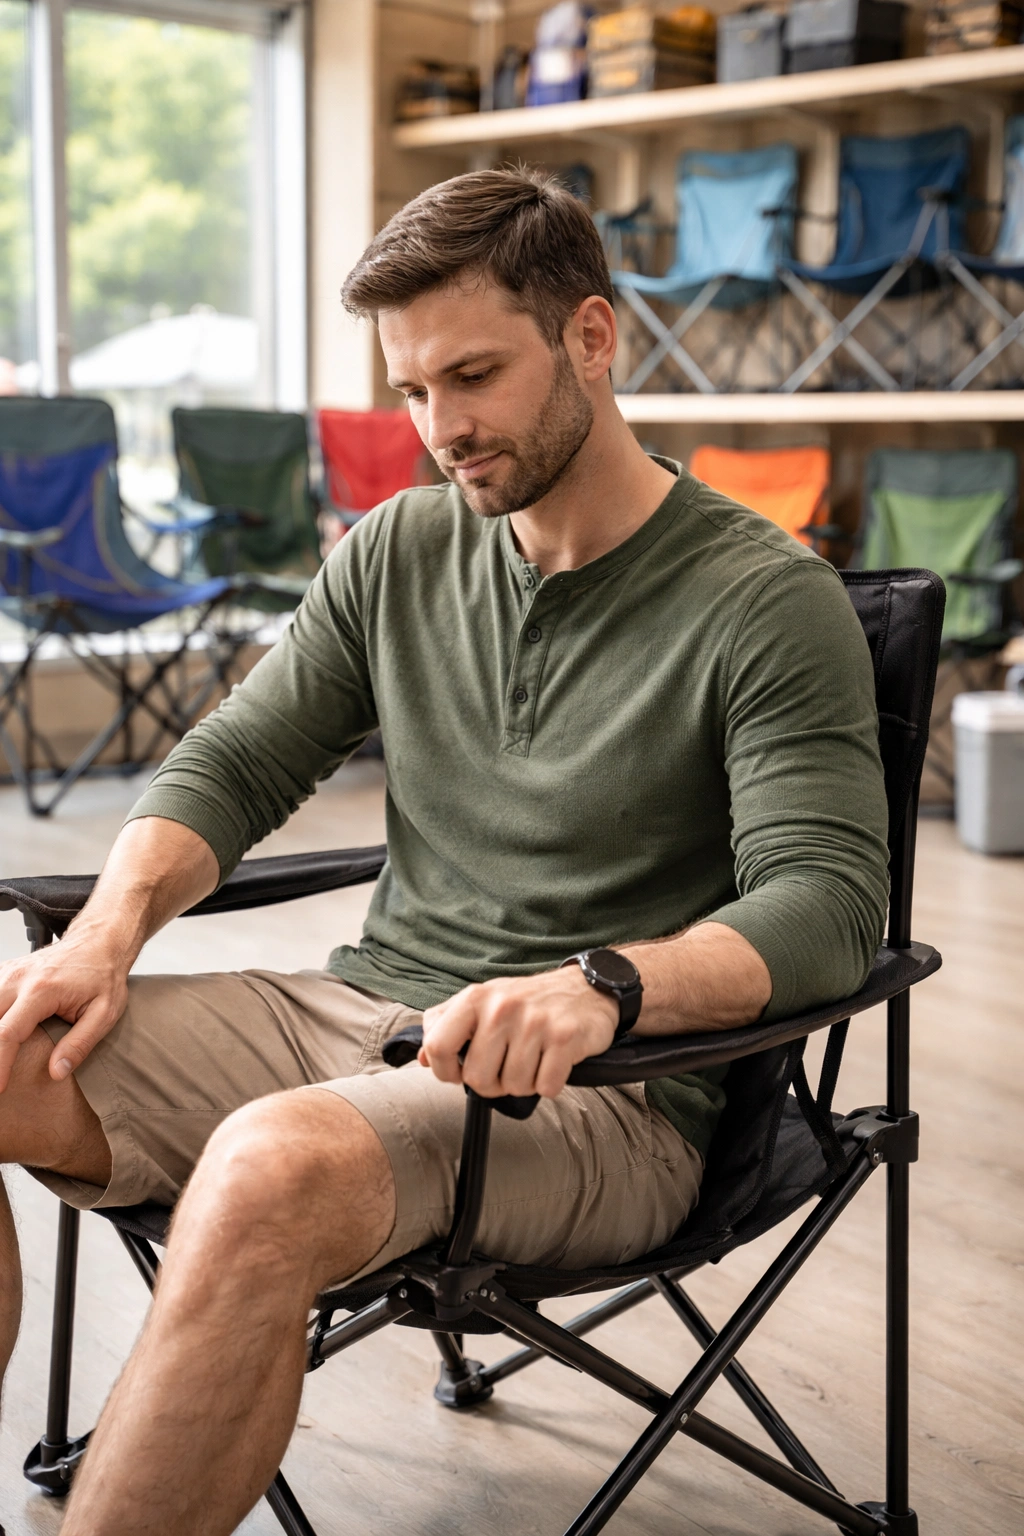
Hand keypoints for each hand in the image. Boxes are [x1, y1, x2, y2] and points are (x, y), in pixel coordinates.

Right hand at [0, 927, 130, 1092]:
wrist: (98, 943)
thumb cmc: (103, 976)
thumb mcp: (105, 1013)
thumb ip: (80, 1044)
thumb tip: (56, 1072)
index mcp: (42, 990)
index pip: (8, 1033)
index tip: (0, 1089)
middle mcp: (18, 978)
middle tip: (1, 1080)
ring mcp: (8, 972)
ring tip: (1, 1059)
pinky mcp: (5, 972)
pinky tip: (1, 1036)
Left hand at [419, 966, 618, 1099]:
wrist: (586, 989)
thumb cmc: (528, 1002)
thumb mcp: (483, 1002)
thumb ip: (447, 1026)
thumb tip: (423, 1059)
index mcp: (475, 998)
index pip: (437, 1045)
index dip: (444, 1071)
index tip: (460, 1072)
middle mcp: (502, 1007)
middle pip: (477, 1078)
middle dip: (492, 1084)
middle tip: (506, 1068)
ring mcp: (535, 1022)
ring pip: (513, 1086)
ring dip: (524, 1083)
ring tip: (533, 1060)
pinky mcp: (564, 1037)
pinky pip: (545, 1087)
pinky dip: (549, 1084)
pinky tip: (553, 1063)